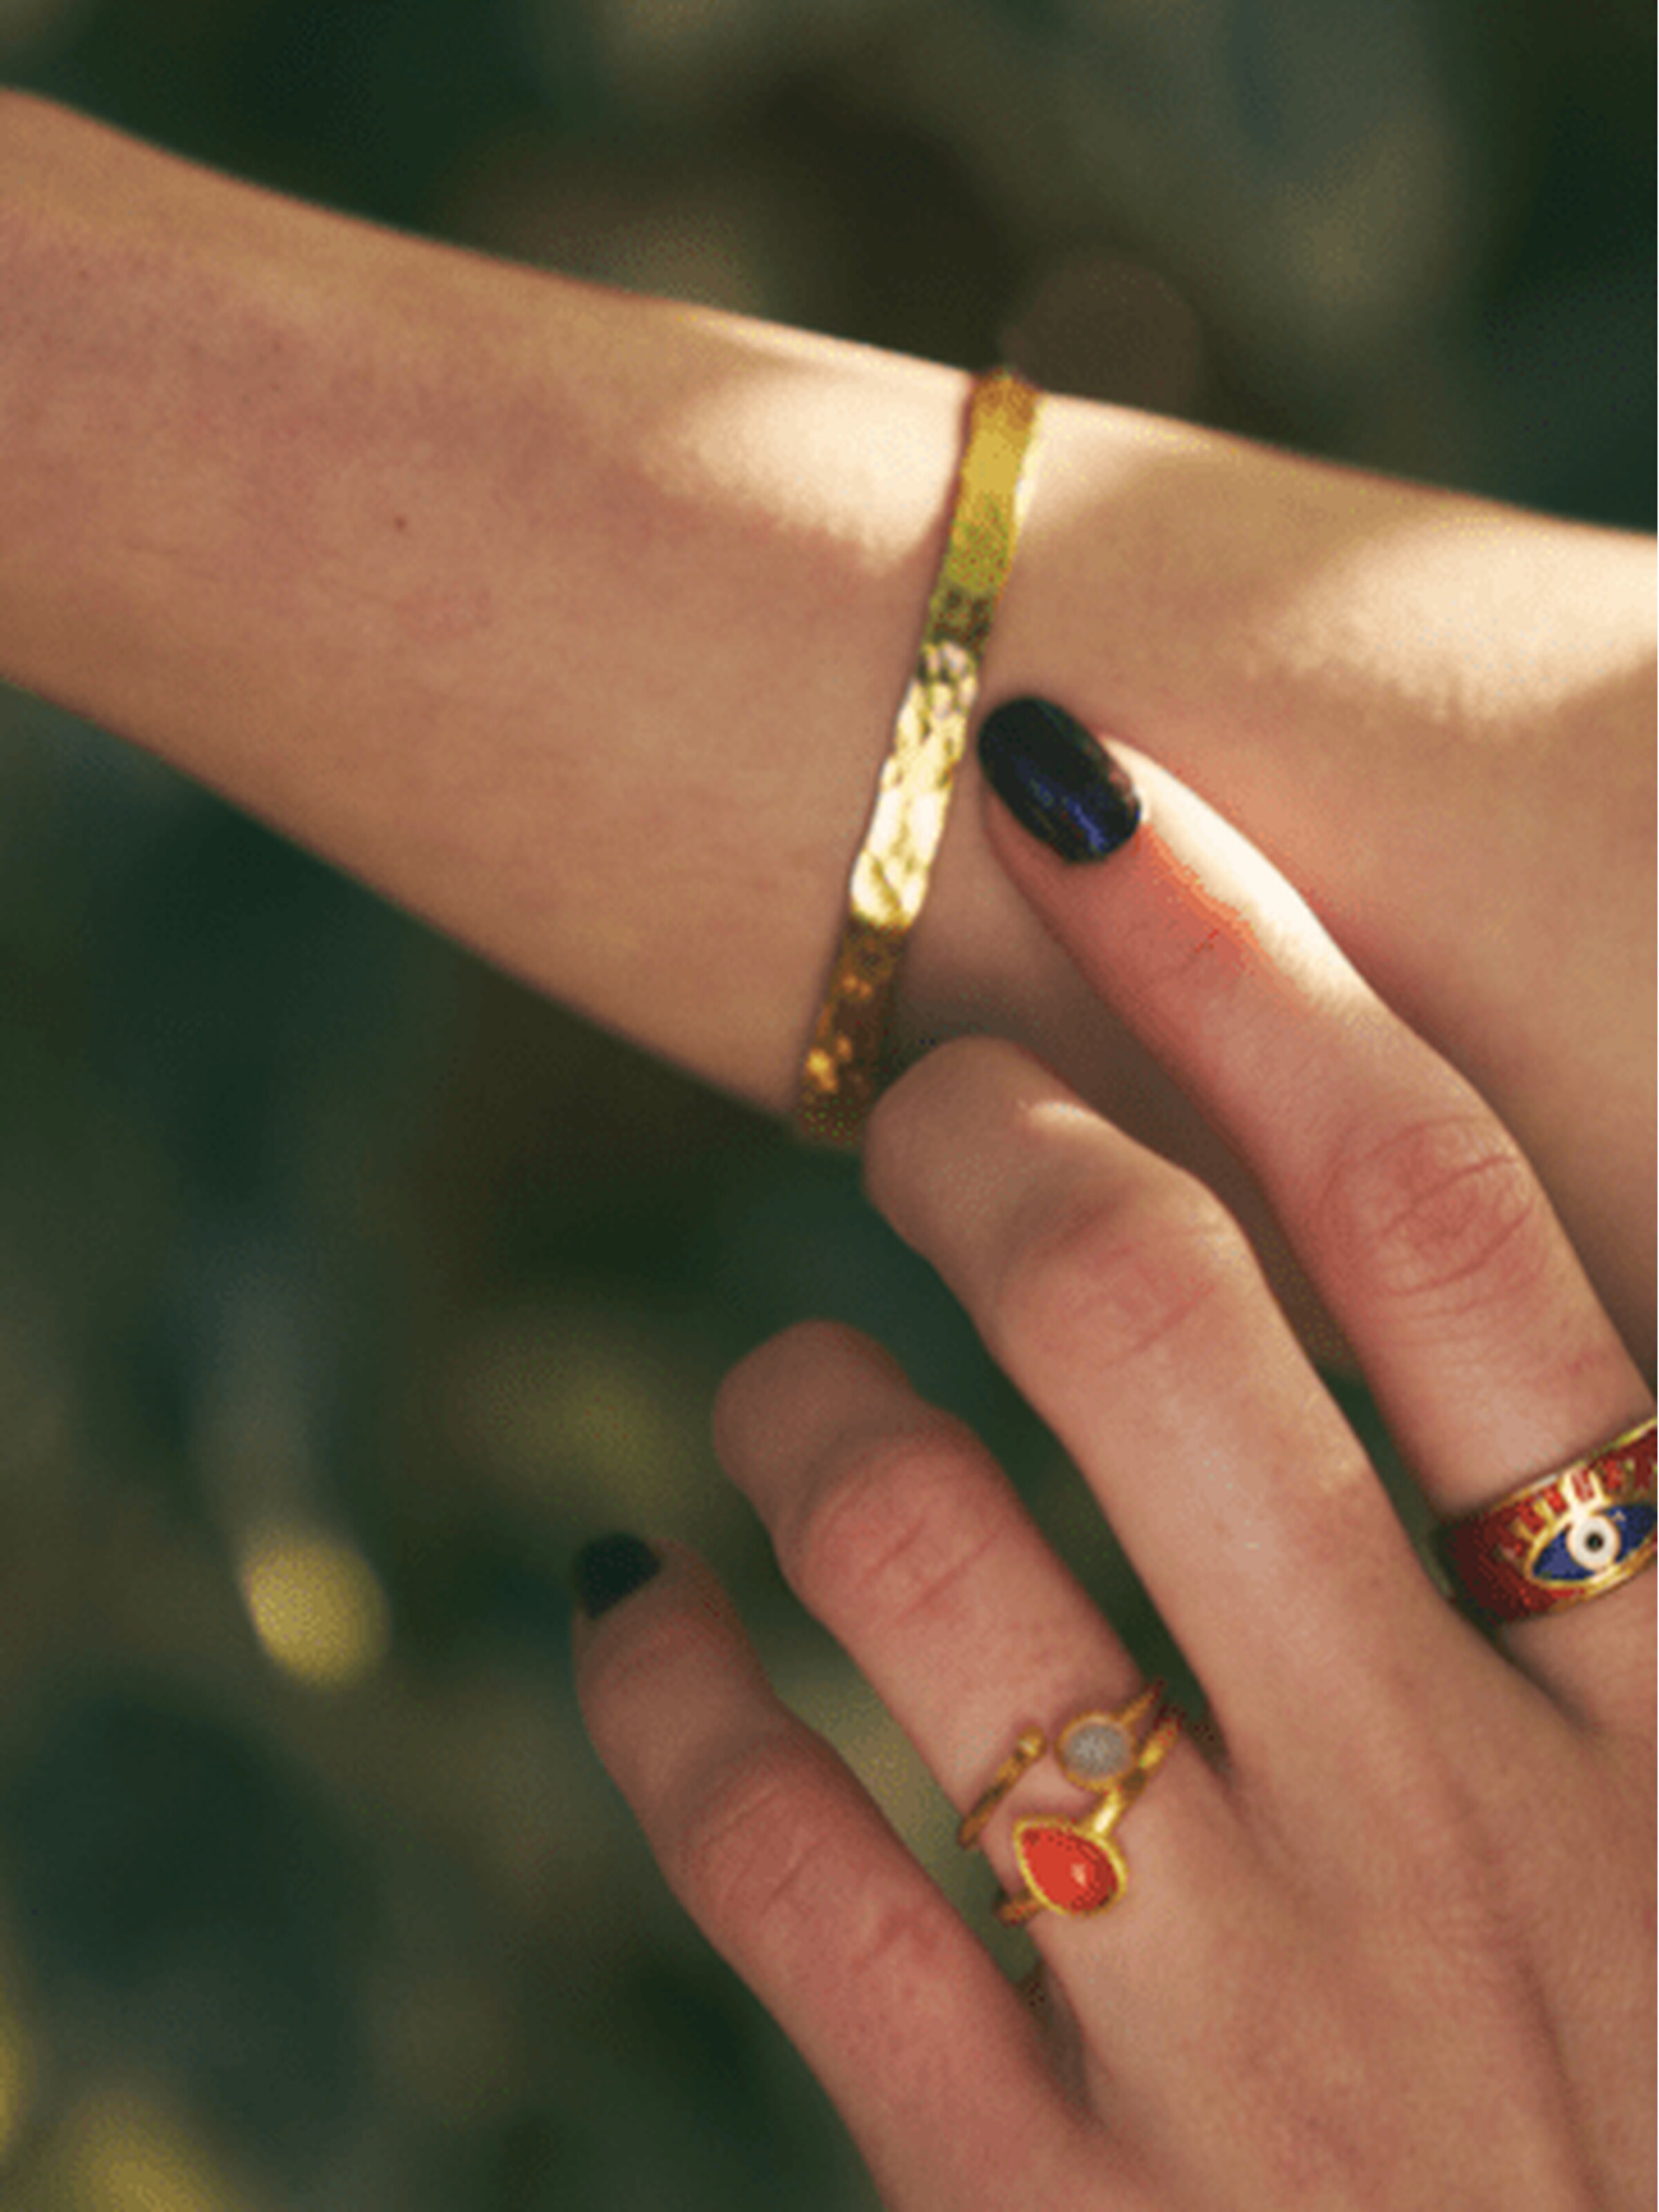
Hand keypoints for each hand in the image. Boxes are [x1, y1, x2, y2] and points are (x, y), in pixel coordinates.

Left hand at [574, 711, 1652, 2208]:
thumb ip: (1612, 1579)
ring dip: (816, 1406)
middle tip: (922, 1104)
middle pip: (1155, 1324)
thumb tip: (1427, 1297)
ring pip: (928, 1561)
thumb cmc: (1647, 2109)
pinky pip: (779, 1872)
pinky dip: (660, 1700)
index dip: (1249, 963)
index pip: (1443, 1229)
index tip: (1085, 785)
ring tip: (795, 1382)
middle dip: (992, 1143)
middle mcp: (1461, 1843)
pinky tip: (628, 1607)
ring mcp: (1243, 2040)